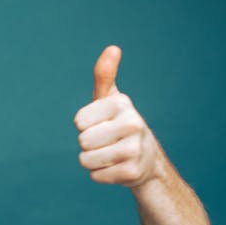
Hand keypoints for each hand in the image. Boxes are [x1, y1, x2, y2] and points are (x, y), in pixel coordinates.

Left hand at [74, 46, 160, 187]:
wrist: (146, 158)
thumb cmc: (118, 124)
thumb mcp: (110, 100)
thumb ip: (104, 76)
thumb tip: (113, 48)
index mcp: (122, 105)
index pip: (79, 122)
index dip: (85, 125)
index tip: (100, 124)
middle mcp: (132, 125)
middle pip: (82, 141)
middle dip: (87, 145)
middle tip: (105, 141)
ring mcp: (133, 150)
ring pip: (86, 160)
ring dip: (92, 160)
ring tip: (109, 154)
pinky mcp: (131, 173)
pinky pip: (95, 176)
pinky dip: (100, 174)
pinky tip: (116, 167)